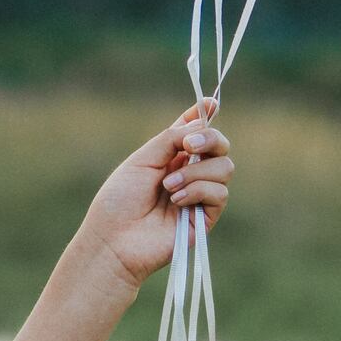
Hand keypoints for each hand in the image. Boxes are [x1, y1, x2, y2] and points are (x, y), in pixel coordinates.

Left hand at [80, 99, 233, 293]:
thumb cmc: (120, 199)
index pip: (194, 131)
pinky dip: (198, 191)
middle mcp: (189, 173)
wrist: (115, 238)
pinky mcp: (206, 218)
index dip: (204, 115)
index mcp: (170, 156)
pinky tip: (176, 202)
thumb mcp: (143, 159)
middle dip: (211, 138)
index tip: (211, 102)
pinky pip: (220, 193)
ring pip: (225, 168)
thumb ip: (171, 139)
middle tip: (189, 145)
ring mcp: (199, 195)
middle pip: (220, 146)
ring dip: (195, 172)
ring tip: (168, 186)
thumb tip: (199, 122)